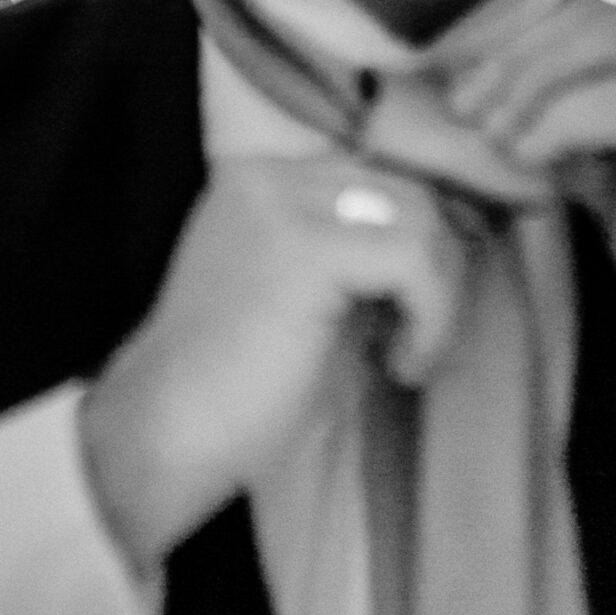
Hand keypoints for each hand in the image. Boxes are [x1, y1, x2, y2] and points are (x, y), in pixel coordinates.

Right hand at [80, 160, 463, 573]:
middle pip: (409, 189)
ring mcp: (281, 204)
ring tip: (405, 358)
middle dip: (440, 267)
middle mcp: (267, 175)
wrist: (163, 439)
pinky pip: (415, 261)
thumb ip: (360, 259)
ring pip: (421, 218)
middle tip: (421, 340)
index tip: (427, 309)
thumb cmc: (237, 393)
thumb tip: (452, 242)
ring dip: (440, 296)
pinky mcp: (304, 247)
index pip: (381, 176)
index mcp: (259, 183)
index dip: (425, 241)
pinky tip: (398, 366)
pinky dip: (431, 317)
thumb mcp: (310, 302)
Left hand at [451, 0, 615, 445]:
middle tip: (464, 107)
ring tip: (488, 132)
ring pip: (607, 41)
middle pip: (592, 13)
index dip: (520, 36)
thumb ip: (580, 146)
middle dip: (513, 54)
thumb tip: (502, 124)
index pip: (594, 12)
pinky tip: (525, 158)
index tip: (465, 83)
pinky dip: (559, 121)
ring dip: (528, 81)